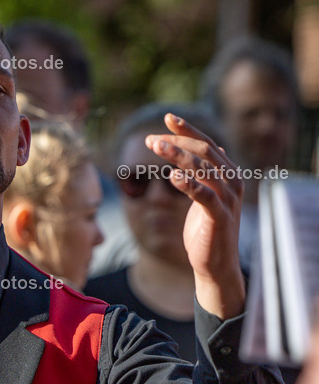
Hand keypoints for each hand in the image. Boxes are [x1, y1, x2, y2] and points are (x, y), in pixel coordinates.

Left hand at [146, 114, 244, 318]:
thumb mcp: (206, 198)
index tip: (167, 117)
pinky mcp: (220, 217)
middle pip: (204, 151)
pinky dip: (189, 184)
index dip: (188, 129)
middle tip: (151, 139)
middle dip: (178, 141)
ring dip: (179, 156)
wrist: (216, 266)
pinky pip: (205, 195)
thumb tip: (214, 147)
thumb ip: (206, 174)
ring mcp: (228, 199)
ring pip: (203, 169)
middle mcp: (232, 182)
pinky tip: (172, 176)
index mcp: (228, 174)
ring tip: (156, 148)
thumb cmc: (206, 231)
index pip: (207, 144)